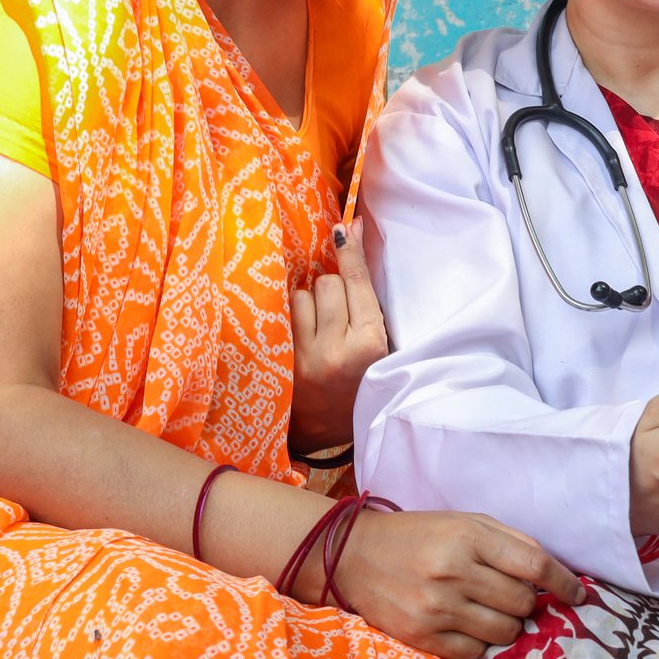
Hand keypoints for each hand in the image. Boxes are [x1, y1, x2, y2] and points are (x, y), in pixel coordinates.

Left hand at [288, 226, 388, 454]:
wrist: (326, 432)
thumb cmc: (360, 382)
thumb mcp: (377, 345)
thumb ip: (366, 298)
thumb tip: (349, 233)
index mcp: (370, 346)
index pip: (357, 284)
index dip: (352, 252)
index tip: (345, 226)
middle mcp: (337, 350)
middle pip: (329, 283)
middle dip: (333, 288)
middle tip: (337, 313)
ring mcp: (305, 358)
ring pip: (302, 295)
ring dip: (309, 302)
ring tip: (317, 327)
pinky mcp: (280, 363)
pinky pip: (282, 314)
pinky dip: (291, 316)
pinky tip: (298, 334)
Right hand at [335, 507, 584, 658]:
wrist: (354, 556)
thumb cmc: (419, 535)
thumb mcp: (464, 522)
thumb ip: (509, 542)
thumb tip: (551, 572)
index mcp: (468, 536)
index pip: (534, 564)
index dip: (564, 582)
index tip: (578, 594)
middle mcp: (453, 572)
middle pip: (522, 603)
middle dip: (527, 603)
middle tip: (513, 597)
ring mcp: (436, 608)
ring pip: (504, 632)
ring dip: (507, 625)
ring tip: (488, 610)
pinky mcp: (421, 636)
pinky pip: (475, 652)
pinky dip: (480, 642)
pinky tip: (466, 625)